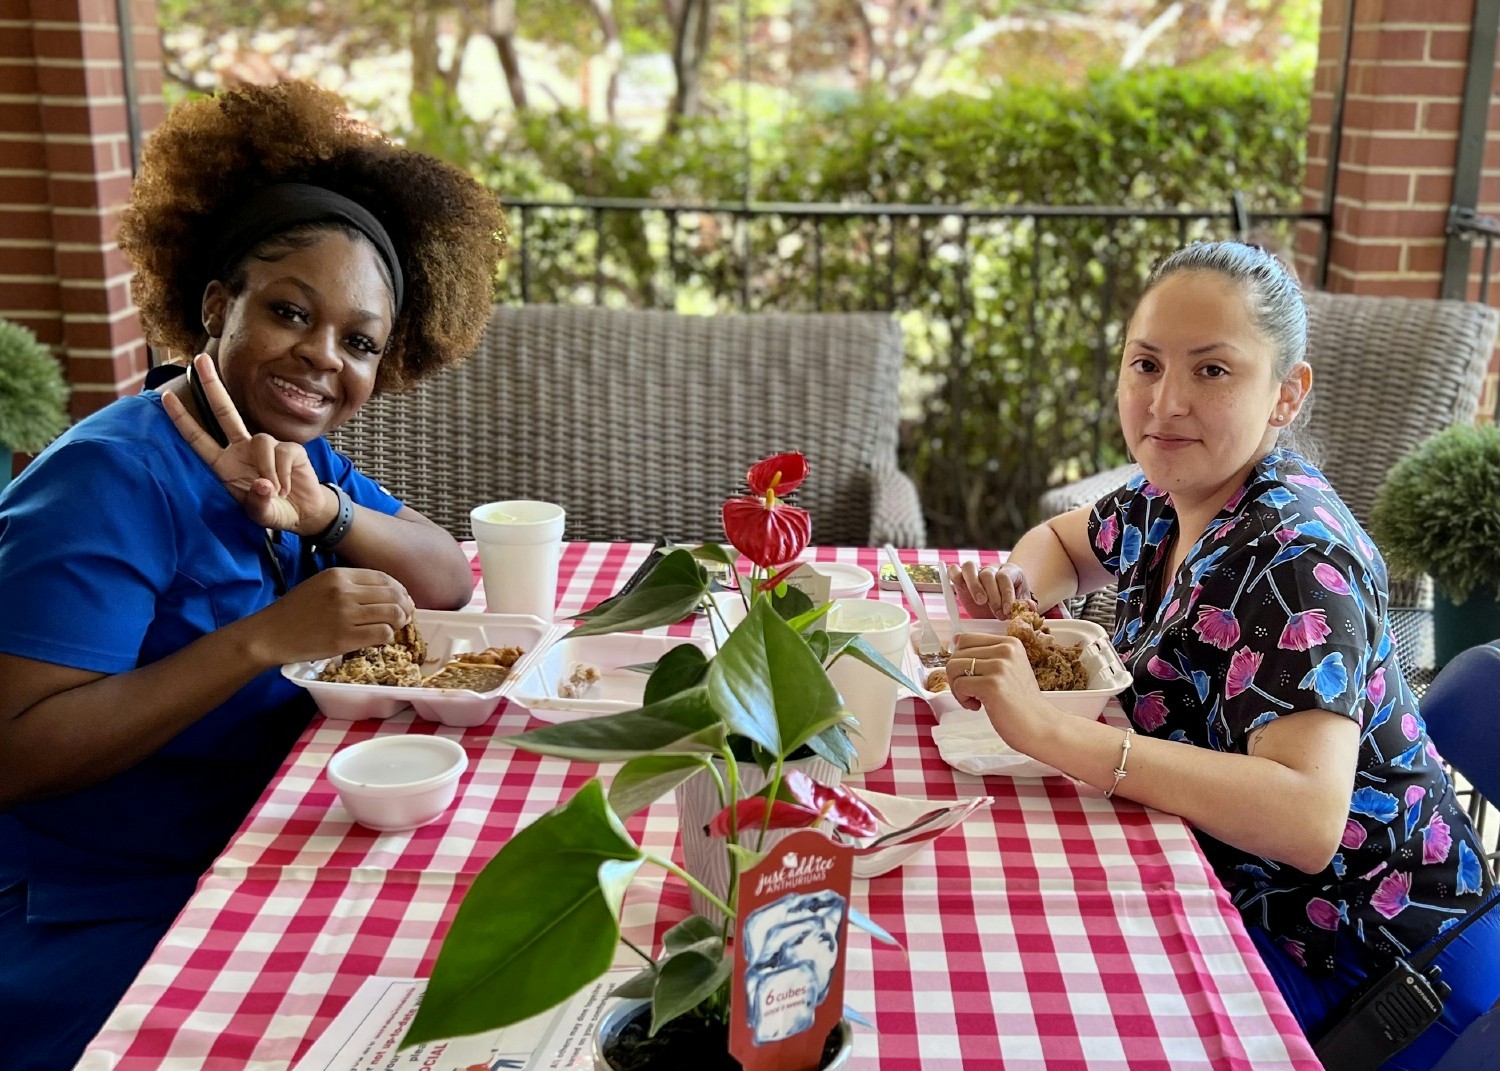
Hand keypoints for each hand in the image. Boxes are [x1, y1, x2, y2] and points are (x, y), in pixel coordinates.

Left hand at [162, 354, 335, 534]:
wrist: (304, 513)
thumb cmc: (275, 510)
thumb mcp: (261, 513)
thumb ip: (258, 503)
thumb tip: (263, 485)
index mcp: (225, 465)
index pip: (199, 438)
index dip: (182, 419)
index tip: (166, 398)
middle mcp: (242, 450)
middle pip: (225, 412)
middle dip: (212, 386)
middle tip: (200, 359)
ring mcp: (266, 447)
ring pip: (262, 441)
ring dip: (268, 470)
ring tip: (277, 491)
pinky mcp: (289, 448)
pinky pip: (282, 453)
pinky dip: (283, 474)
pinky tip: (287, 487)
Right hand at [242, 568, 414, 666]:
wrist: (270, 634)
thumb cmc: (295, 610)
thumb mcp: (321, 585)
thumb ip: (350, 585)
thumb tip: (386, 592)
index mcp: (339, 575)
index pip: (384, 578)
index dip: (399, 589)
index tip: (402, 599)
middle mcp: (344, 592)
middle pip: (393, 595)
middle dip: (405, 606)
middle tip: (405, 616)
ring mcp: (345, 616)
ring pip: (393, 615)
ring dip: (399, 622)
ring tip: (394, 627)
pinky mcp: (345, 639)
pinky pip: (382, 634)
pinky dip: (387, 637)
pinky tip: (380, 639)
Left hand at [945, 632, 1047, 747]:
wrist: (1041, 727)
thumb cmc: (1022, 702)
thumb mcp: (1009, 668)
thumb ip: (986, 654)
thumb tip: (955, 640)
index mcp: (1010, 643)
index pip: (966, 638)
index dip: (961, 659)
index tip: (972, 676)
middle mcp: (1006, 650)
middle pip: (957, 653)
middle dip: (957, 676)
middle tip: (974, 692)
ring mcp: (1000, 667)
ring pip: (953, 667)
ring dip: (958, 688)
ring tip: (975, 699)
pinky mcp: (992, 685)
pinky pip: (958, 685)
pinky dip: (963, 699)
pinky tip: (979, 706)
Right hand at [949, 560, 1034, 619]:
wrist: (1003, 605)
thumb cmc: (1012, 604)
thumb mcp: (1022, 604)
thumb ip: (1025, 605)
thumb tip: (1030, 607)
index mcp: (1010, 571)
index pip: (1005, 578)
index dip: (1006, 595)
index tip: (1007, 611)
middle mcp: (992, 568)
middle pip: (988, 574)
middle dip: (993, 596)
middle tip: (997, 613)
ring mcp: (975, 572)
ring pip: (969, 567)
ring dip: (974, 585)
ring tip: (981, 602)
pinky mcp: (961, 578)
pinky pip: (954, 570)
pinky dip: (954, 576)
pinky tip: (959, 590)